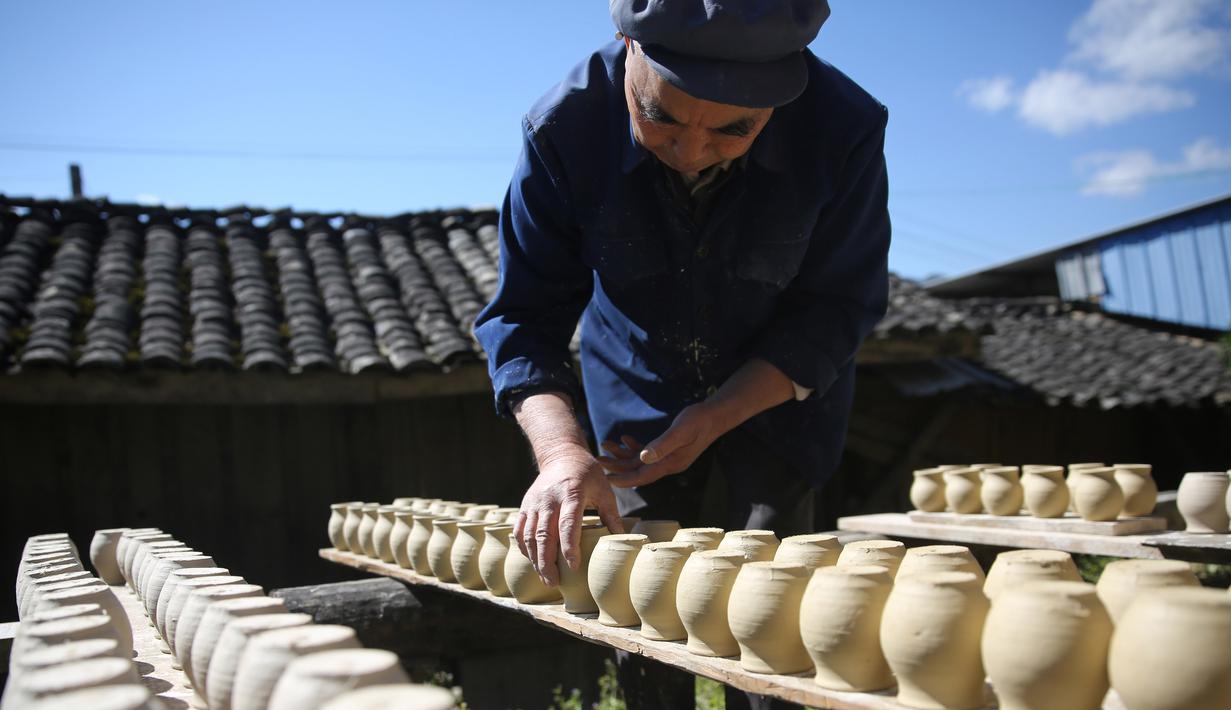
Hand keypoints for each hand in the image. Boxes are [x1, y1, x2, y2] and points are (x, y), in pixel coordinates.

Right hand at [514, 452, 622, 586]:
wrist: (561, 455)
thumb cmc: (588, 475)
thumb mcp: (604, 490)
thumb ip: (612, 515)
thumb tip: (622, 540)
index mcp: (571, 493)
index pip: (567, 524)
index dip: (569, 546)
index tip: (574, 566)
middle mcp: (549, 499)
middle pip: (544, 534)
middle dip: (547, 561)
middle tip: (554, 583)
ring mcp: (534, 502)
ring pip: (529, 535)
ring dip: (535, 560)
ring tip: (545, 578)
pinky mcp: (525, 506)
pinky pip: (520, 530)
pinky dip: (524, 548)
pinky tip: (532, 562)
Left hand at [600, 402, 725, 488]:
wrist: (714, 416)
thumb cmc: (698, 421)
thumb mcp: (680, 431)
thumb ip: (662, 445)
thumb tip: (643, 458)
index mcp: (669, 464)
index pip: (642, 476)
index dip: (624, 479)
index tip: (606, 480)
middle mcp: (667, 464)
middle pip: (637, 470)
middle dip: (617, 466)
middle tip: (597, 459)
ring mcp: (667, 457)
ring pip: (640, 461)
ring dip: (622, 455)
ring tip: (605, 444)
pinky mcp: (668, 449)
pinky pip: (647, 453)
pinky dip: (634, 448)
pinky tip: (624, 439)